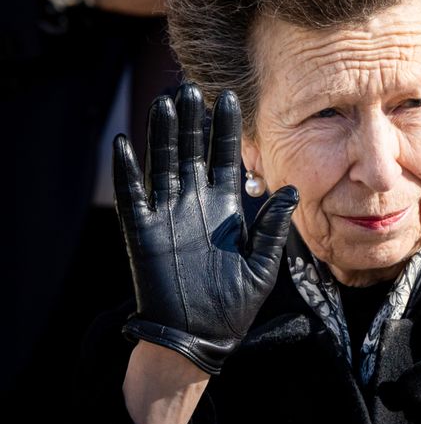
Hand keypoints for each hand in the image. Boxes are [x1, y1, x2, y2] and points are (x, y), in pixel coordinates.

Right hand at [113, 82, 297, 374]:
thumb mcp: (262, 263)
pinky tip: (126, 143)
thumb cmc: (235, 302)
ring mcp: (167, 214)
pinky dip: (128, 171)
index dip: (226, 128)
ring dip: (163, 133)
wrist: (200, 337)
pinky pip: (134, 195)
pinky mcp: (143, 232)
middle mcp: (194, 202)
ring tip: (164, 101)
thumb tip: (291, 191)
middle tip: (190, 86)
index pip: (225, 156)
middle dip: (193, 119)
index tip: (229, 97)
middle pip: (192, 151)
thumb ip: (272, 226)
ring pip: (164, 163)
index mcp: (224, 206)